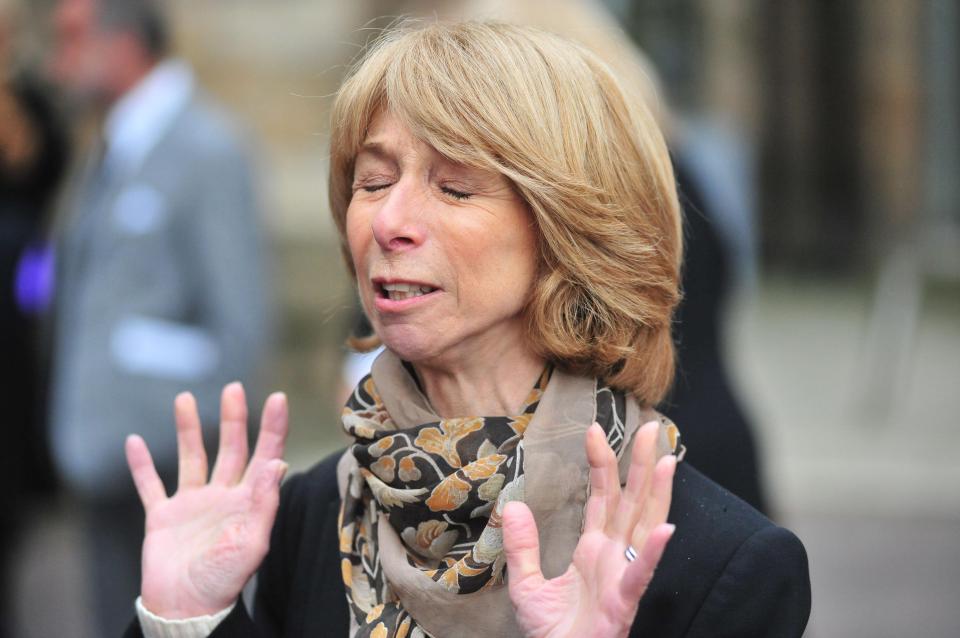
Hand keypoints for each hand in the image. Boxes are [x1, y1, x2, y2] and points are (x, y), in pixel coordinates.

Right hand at [125, 383, 288, 618]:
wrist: (185, 608)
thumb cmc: (223, 581)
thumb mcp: (251, 542)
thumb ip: (264, 502)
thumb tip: (278, 463)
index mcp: (248, 501)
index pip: (266, 455)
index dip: (273, 428)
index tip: (278, 398)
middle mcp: (222, 497)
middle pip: (231, 448)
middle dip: (233, 418)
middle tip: (234, 388)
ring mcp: (192, 505)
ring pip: (191, 457)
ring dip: (187, 430)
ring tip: (184, 399)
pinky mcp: (162, 517)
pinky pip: (150, 485)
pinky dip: (140, 465)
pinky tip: (133, 441)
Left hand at [502, 421, 675, 637]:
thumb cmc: (553, 635)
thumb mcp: (527, 586)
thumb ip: (522, 547)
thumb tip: (513, 505)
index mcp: (594, 551)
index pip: (603, 498)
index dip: (602, 464)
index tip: (594, 430)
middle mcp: (614, 558)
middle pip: (632, 503)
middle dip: (640, 465)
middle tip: (648, 427)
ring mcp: (622, 578)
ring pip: (644, 529)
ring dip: (657, 495)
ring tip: (666, 460)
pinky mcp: (622, 603)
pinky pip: (640, 575)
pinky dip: (654, 554)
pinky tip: (668, 530)